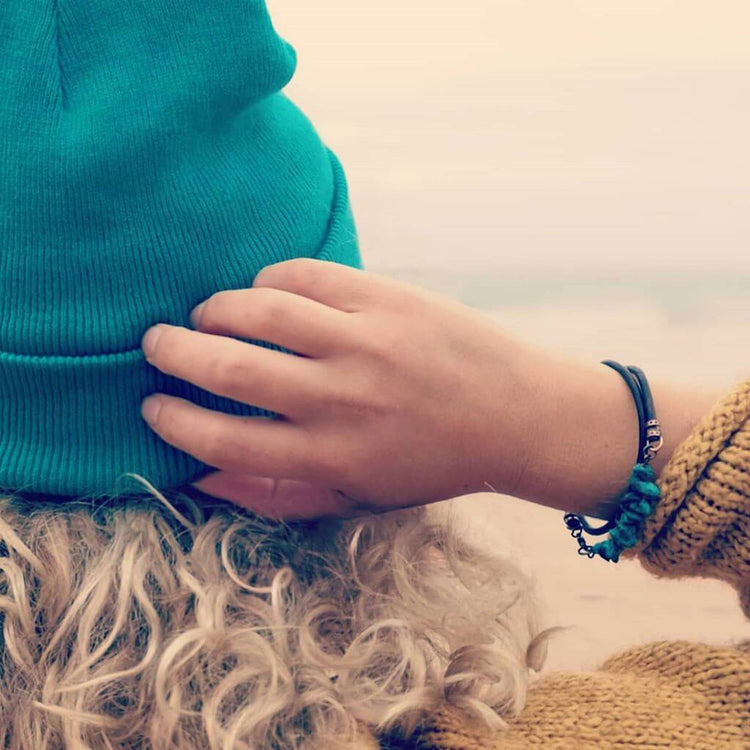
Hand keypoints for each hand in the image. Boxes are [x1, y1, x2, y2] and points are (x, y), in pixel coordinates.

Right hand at [140, 258, 720, 520]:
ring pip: (259, 309)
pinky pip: (305, 274)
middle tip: (157, 344)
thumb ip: (279, 494)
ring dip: (215, 308)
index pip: (222, 439)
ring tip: (206, 313)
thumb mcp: (358, 498)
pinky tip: (265, 289)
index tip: (153, 404)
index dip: (173, 420)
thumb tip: (202, 478)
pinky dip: (270, 278)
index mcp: (330, 456)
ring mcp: (363, 341)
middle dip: (174, 352)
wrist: (516, 415)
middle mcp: (340, 398)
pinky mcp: (386, 297)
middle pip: (228, 366)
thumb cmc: (430, 462)